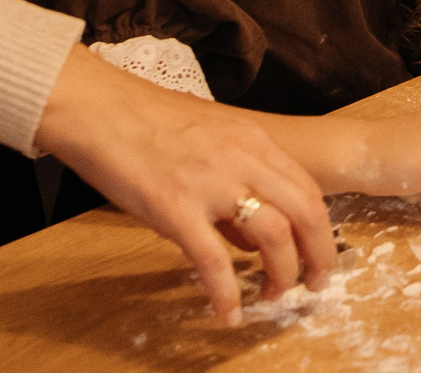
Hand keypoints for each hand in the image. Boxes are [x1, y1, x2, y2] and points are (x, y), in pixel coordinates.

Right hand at [36, 46, 334, 326]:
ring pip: (272, 235)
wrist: (98, 106)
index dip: (322, 229)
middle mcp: (242, 159)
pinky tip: (228, 314)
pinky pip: (213, 259)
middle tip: (315, 285)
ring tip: (272, 297)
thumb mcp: (212, 134)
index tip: (320, 255)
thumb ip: (239, 174)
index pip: (308, 188)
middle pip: (306, 212)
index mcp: (253, 141)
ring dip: (281, 274)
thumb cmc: (146, 120)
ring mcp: (210, 183)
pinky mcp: (174, 208)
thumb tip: (248, 232)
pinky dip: (226, 293)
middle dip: (319, 255)